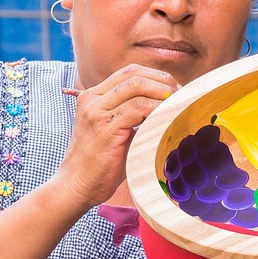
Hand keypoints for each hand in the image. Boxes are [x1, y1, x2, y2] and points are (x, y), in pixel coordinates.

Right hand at [57, 64, 179, 209]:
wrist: (76, 186)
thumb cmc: (100, 164)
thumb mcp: (115, 131)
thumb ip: (132, 116)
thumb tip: (165, 107)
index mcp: (93, 96)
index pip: (129, 73)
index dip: (156, 77)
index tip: (175, 90)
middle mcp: (92, 98)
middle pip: (134, 74)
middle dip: (163, 82)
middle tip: (181, 97)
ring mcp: (96, 111)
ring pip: (137, 86)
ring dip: (163, 94)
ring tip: (177, 107)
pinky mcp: (105, 126)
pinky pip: (139, 107)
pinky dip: (158, 109)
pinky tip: (167, 118)